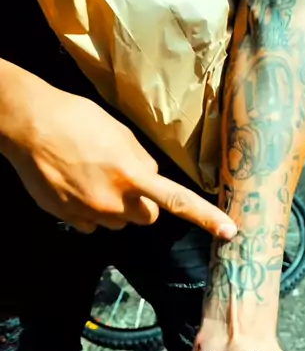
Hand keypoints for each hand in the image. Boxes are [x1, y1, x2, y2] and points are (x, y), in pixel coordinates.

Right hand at [4, 84, 237, 237]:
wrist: (28, 126)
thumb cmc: (76, 119)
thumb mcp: (120, 133)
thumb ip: (140, 161)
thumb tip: (150, 178)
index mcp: (132, 175)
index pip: (177, 201)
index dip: (206, 217)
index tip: (230, 232)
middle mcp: (113, 201)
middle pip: (148, 217)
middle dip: (144, 203)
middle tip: (127, 179)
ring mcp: (89, 214)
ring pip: (119, 221)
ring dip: (116, 205)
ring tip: (94, 175)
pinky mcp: (68, 218)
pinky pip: (92, 224)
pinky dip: (89, 210)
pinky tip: (76, 186)